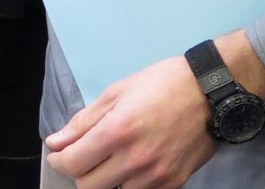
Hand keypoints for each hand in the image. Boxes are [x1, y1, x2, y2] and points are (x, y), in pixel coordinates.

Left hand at [44, 54, 216, 188]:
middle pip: (88, 186)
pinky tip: (133, 164)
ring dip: (106, 180)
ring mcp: (156, 176)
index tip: (58, 155)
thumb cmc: (160, 85)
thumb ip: (82, 122)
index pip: (72, 163)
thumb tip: (55, 143)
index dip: (58, 161)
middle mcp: (135, 159)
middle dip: (79, 172)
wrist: (209, 93)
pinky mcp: (174, 183)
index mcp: (116, 132)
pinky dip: (130, 182)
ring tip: (112, 159)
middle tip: (84, 156)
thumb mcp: (115, 94)